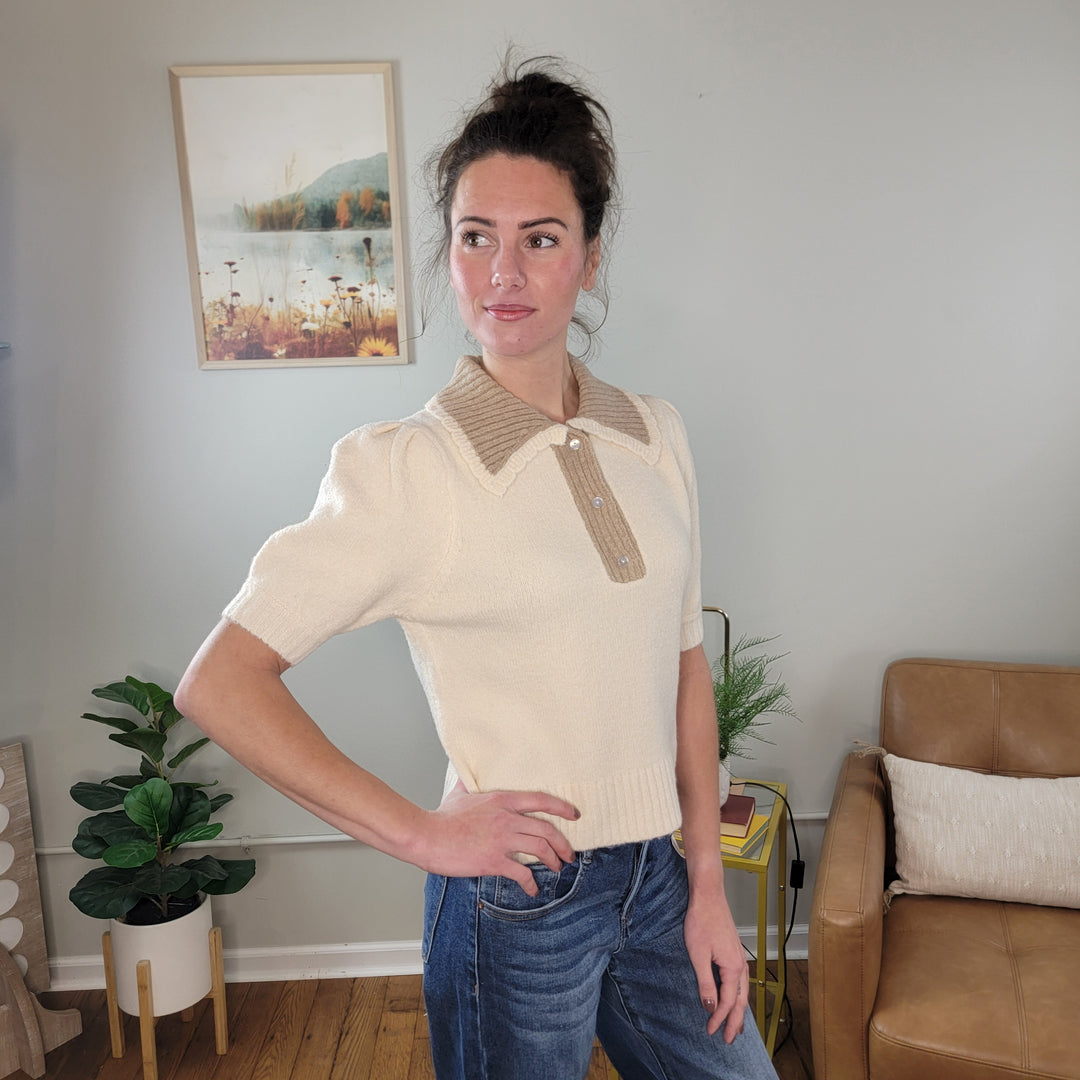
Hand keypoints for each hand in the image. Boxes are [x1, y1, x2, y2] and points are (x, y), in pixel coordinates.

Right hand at [413, 781, 578, 895]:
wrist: (427, 836)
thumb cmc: (442, 817)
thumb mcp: (461, 793)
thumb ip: (471, 783)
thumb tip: (468, 771)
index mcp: (502, 800)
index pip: (541, 800)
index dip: (562, 807)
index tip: (574, 815)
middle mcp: (507, 818)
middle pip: (547, 830)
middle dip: (563, 844)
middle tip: (569, 854)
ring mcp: (502, 840)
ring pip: (540, 850)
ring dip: (553, 861)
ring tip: (557, 868)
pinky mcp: (494, 861)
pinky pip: (522, 873)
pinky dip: (531, 884)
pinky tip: (533, 889)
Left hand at [683, 889, 748, 1042]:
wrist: (708, 895)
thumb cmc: (702, 920)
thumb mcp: (698, 955)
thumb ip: (705, 983)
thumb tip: (710, 1006)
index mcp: (733, 967)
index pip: (728, 1002)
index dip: (720, 1019)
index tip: (711, 1032)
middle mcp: (740, 964)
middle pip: (740, 1000)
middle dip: (735, 1021)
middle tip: (729, 1039)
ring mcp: (739, 957)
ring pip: (743, 991)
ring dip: (739, 1010)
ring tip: (737, 1025)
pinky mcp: (734, 951)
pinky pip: (740, 980)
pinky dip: (738, 994)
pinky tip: (734, 995)